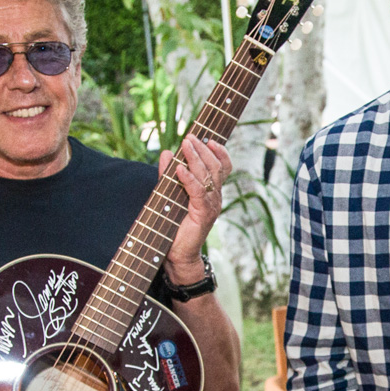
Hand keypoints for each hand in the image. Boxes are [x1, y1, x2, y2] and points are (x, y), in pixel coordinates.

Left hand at [161, 134, 231, 284]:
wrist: (176, 254)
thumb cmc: (174, 225)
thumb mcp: (169, 193)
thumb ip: (168, 174)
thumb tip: (166, 152)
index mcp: (212, 192)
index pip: (223, 167)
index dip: (219, 151)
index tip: (208, 137)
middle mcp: (215, 197)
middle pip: (216, 167)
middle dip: (203, 149)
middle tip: (190, 137)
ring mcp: (211, 205)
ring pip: (209, 176)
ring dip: (196, 158)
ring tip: (185, 145)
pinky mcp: (203, 214)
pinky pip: (198, 192)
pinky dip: (188, 178)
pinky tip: (179, 169)